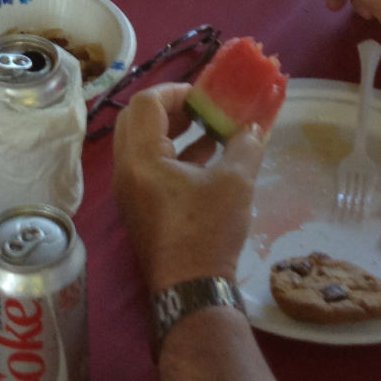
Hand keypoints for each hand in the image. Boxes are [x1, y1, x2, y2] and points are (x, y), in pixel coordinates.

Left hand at [112, 82, 265, 292]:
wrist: (191, 289)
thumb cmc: (208, 230)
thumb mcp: (234, 183)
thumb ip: (245, 146)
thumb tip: (255, 126)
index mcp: (140, 157)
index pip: (147, 103)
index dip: (176, 92)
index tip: (205, 96)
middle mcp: (126, 170)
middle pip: (137, 119)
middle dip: (170, 108)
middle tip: (200, 108)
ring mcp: (129, 190)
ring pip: (141, 144)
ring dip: (172, 131)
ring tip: (208, 129)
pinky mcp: (139, 207)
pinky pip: (148, 166)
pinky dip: (172, 154)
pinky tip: (206, 159)